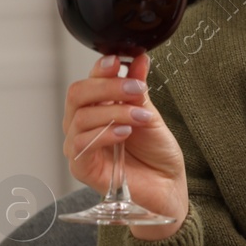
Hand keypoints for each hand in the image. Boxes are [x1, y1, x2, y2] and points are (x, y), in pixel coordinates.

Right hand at [62, 53, 187, 240]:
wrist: (168, 187)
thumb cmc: (157, 154)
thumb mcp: (149, 114)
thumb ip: (138, 89)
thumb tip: (137, 58)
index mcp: (97, 109)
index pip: (89, 82)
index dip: (100, 68)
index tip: (118, 59)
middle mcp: (83, 126)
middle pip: (77, 95)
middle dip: (108, 86)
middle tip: (136, 88)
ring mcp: (80, 147)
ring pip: (81, 118)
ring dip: (114, 112)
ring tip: (141, 117)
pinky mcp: (82, 169)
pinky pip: (82, 146)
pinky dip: (104, 134)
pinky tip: (125, 132)